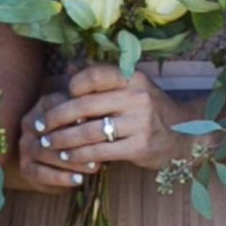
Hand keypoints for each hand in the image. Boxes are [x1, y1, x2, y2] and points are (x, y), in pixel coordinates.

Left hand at [20, 66, 175, 192]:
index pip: (93, 76)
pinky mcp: (140, 146)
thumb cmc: (149, 110)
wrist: (184, 135)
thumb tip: (69, 67)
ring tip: (49, 143)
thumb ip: (100, 80)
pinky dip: (80, 156)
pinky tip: (68, 157)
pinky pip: (100, 151)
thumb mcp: (131, 89)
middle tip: (40, 126)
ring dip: (63, 139)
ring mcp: (140, 122)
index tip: (58, 99)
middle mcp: (137, 96)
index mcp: (132, 77)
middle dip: (56, 117)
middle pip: (84, 106)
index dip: (71, 87)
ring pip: (89, 131)